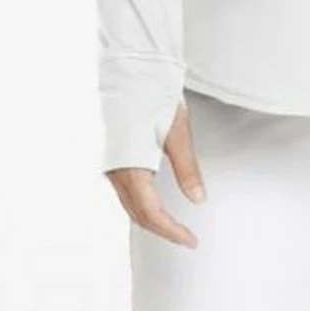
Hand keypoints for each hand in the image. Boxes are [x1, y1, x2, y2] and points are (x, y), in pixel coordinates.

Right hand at [105, 99, 207, 248]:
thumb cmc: (153, 95)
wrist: (133, 71)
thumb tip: (197, 198)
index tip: (189, 239)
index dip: (171, 231)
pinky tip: (155, 205)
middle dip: (163, 230)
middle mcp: (116, 171)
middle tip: (186, 237)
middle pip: (138, 214)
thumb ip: (187, 169)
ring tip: (175, 226)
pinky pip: (126, 193)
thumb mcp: (178, 132)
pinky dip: (142, 205)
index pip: (151, 213)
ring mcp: (112, 166)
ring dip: (152, 220)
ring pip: (130, 205)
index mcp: (131, 166)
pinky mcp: (113, 159)